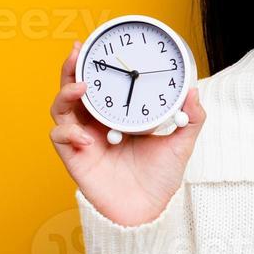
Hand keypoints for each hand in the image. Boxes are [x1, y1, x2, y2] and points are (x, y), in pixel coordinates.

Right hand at [48, 40, 206, 226]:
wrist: (149, 210)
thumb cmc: (160, 177)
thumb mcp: (181, 143)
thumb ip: (190, 117)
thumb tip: (194, 91)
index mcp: (116, 115)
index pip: (100, 83)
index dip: (93, 63)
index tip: (95, 43)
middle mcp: (95, 123)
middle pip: (73, 88)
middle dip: (71, 68)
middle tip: (77, 51)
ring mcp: (82, 139)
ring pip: (60, 107)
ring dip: (66, 93)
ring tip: (82, 88)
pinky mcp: (74, 158)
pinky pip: (60, 137)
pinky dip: (68, 132)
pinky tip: (86, 137)